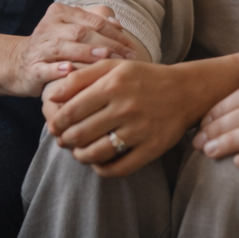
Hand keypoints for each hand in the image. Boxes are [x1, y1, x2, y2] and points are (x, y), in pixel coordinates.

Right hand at [9, 3, 138, 96]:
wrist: (20, 63)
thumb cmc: (56, 44)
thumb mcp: (73, 27)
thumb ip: (95, 20)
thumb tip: (118, 23)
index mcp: (61, 12)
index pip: (92, 20)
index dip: (114, 33)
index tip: (132, 47)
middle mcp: (48, 26)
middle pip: (80, 32)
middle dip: (106, 44)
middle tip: (126, 57)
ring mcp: (38, 47)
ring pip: (63, 48)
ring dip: (85, 53)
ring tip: (104, 57)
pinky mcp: (31, 68)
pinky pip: (44, 68)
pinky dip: (57, 69)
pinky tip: (70, 70)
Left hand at [44, 59, 197, 176]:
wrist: (185, 91)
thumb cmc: (143, 77)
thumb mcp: (114, 67)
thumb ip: (82, 77)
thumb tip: (53, 95)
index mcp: (113, 84)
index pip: (72, 110)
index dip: (57, 122)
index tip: (54, 125)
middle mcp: (126, 107)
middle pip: (80, 133)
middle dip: (65, 140)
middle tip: (63, 140)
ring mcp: (139, 130)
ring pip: (96, 153)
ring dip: (80, 156)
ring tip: (78, 152)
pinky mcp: (152, 149)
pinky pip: (118, 168)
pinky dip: (102, 169)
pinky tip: (98, 162)